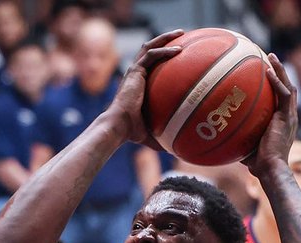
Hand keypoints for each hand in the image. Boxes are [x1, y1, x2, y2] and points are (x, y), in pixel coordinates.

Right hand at [105, 30, 183, 144]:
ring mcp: (134, 72)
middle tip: (181, 36)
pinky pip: (151, 56)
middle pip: (150, 50)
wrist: (119, 127)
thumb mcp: (154, 134)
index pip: (151, 66)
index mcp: (138, 85)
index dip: (163, 57)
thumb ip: (166, 137)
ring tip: (181, 33)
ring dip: (165, 38)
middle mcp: (135, 75)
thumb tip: (181, 151)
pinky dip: (165, 51)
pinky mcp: (134, 71)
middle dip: (165, 40)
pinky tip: (179, 50)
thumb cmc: (133, 133)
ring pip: (150, 47)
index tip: (178, 55)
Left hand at [244, 53, 297, 176]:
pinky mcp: (287, 117)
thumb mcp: (245, 145)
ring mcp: (289, 116)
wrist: (270, 169)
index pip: (281, 99)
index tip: (266, 74)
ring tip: (270, 57)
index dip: (276, 86)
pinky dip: (277, 82)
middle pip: (287, 88)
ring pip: (288, 86)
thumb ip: (236, 136)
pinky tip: (268, 71)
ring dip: (280, 71)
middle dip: (280, 72)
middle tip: (269, 59)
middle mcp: (288, 116)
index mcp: (282, 121)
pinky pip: (283, 94)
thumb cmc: (257, 164)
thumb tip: (217, 132)